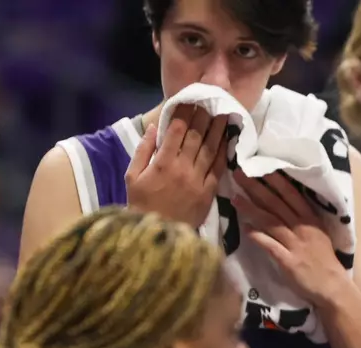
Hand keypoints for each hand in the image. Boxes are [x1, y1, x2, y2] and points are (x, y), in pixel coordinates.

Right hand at [125, 104, 229, 227]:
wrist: (158, 234)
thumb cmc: (141, 204)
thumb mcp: (133, 176)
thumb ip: (143, 151)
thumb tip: (152, 128)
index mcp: (162, 162)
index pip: (176, 130)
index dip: (184, 112)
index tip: (189, 99)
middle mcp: (182, 168)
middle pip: (195, 136)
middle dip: (202, 115)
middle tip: (210, 99)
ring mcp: (197, 180)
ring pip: (209, 149)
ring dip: (217, 129)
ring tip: (224, 112)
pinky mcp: (208, 191)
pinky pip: (217, 167)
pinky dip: (223, 151)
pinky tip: (228, 138)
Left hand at [232, 172, 350, 309]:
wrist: (333, 287)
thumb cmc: (324, 260)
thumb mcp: (318, 233)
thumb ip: (302, 219)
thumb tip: (282, 205)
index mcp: (311, 219)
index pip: (291, 194)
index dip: (275, 180)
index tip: (259, 166)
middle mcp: (302, 228)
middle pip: (276, 204)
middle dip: (256, 188)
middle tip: (239, 175)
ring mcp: (295, 244)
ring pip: (270, 221)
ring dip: (251, 209)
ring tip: (235, 199)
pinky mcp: (288, 261)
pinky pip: (270, 246)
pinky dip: (257, 237)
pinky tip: (245, 229)